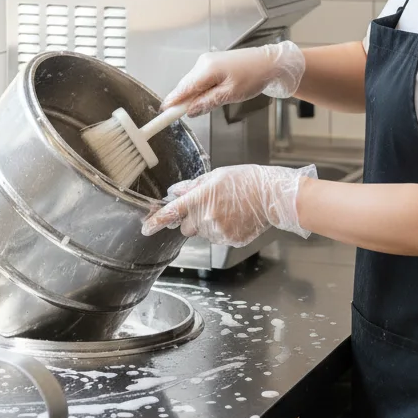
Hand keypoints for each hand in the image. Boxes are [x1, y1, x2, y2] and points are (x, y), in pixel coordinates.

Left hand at [141, 164, 316, 246]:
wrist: (271, 196)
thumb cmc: (246, 181)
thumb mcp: (215, 176)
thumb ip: (192, 186)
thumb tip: (174, 192)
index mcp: (201, 198)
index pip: (171, 212)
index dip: (155, 221)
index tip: (146, 228)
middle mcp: (207, 217)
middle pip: (186, 227)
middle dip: (192, 219)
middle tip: (209, 207)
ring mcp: (219, 231)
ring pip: (202, 234)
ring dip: (207, 225)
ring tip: (226, 211)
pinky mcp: (230, 241)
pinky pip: (217, 239)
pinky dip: (221, 231)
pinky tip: (234, 219)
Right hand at [162, 42, 305, 117]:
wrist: (270, 63)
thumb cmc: (254, 76)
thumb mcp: (230, 94)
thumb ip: (207, 102)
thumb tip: (190, 111)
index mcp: (207, 68)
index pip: (183, 88)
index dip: (172, 102)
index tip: (163, 113)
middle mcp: (203, 62)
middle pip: (185, 86)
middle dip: (183, 101)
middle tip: (180, 116)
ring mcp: (207, 61)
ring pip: (193, 83)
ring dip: (194, 96)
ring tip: (205, 106)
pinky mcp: (213, 63)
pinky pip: (200, 79)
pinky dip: (201, 89)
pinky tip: (209, 96)